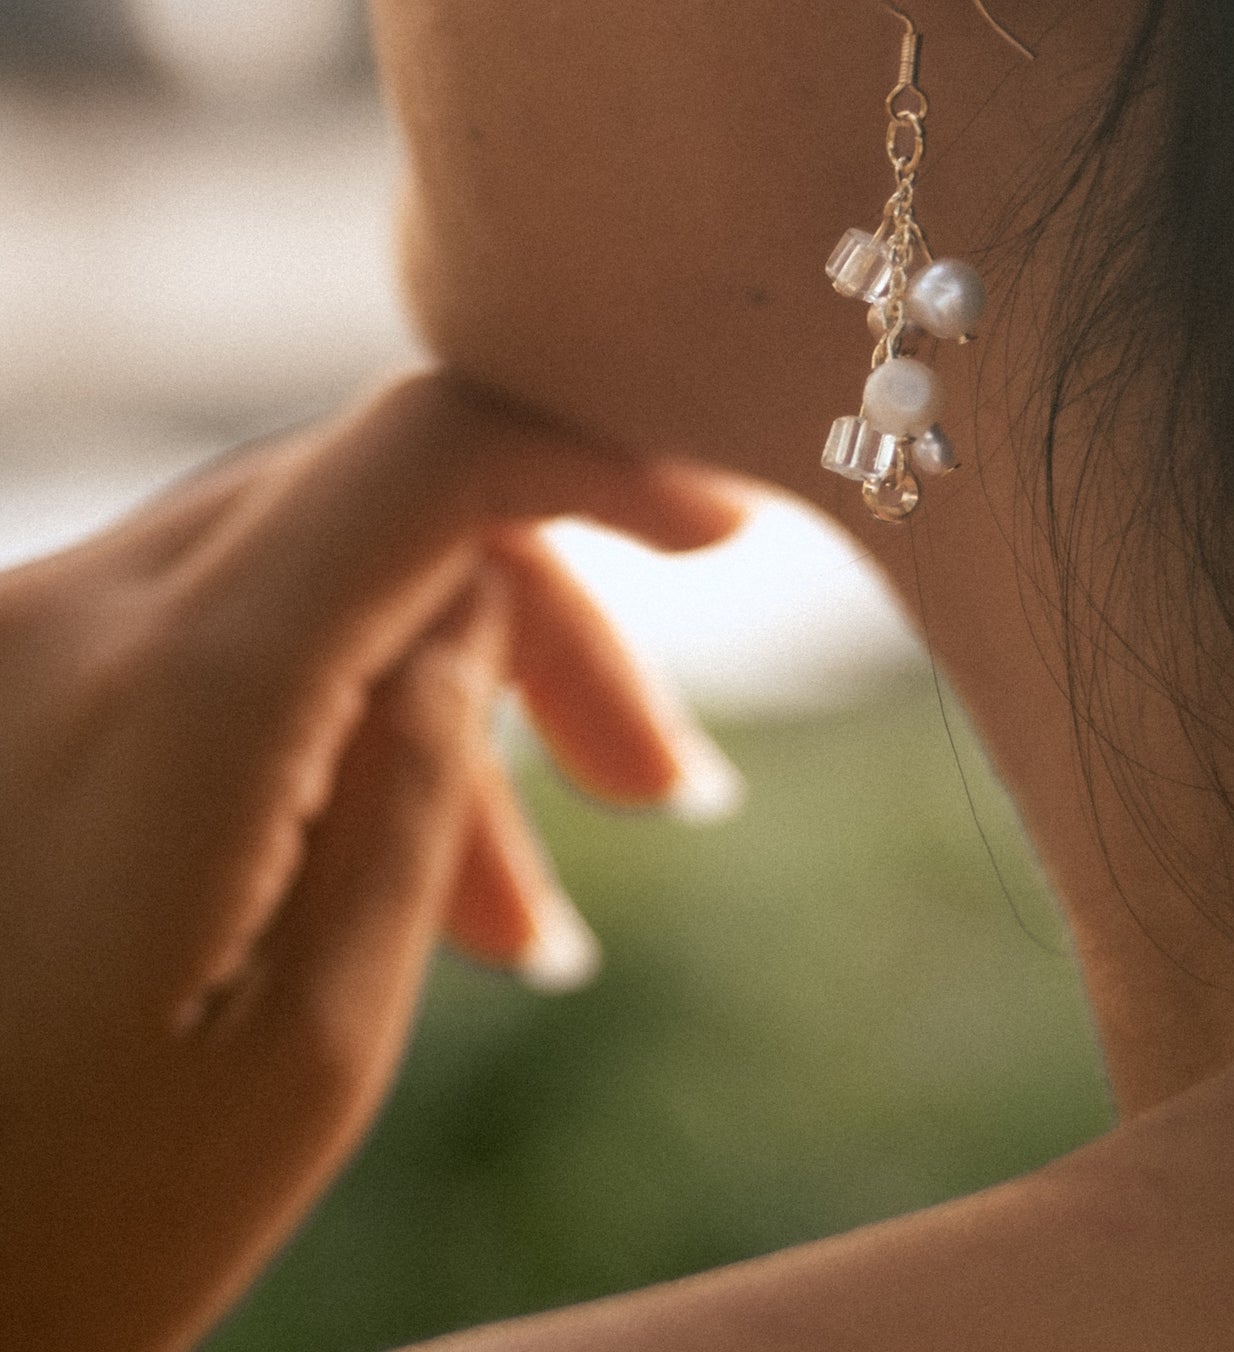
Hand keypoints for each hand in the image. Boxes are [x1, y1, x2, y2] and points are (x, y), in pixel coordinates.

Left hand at [0, 372, 741, 1351]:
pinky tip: (387, 868)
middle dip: (538, 621)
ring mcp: (16, 633)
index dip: (593, 453)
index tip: (716, 521)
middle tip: (662, 795)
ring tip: (529, 926)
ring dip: (440, 688)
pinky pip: (212, 623)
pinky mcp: (0, 674)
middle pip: (378, 501)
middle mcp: (70, 612)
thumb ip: (418, 775)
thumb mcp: (314, 1043)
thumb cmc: (75, 1231)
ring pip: (306, 563)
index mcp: (174, 695)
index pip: (424, 448)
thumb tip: (485, 598)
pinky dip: (329, 704)